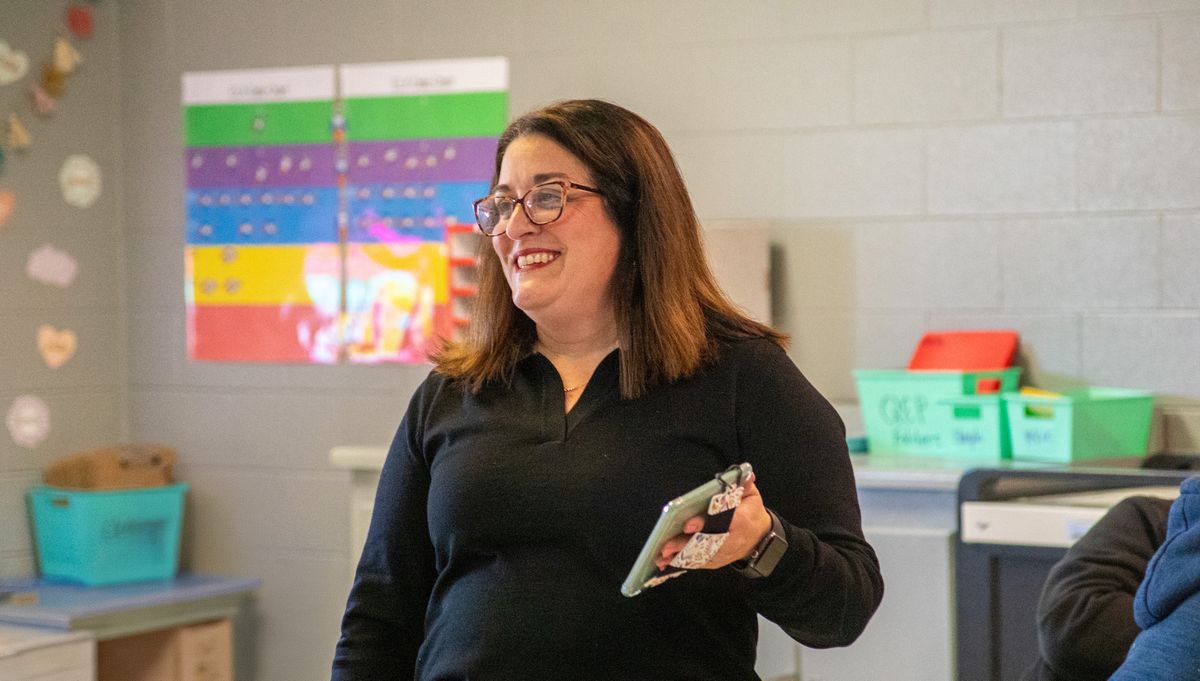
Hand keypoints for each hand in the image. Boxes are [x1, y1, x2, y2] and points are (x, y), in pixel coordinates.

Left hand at [654, 475, 771, 570]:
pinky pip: (700, 563)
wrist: (758, 536)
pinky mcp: (718, 561)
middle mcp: (733, 540)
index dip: (705, 523)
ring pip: (701, 556)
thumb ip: (745, 485)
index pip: (723, 521)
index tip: (687, 524)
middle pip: (707, 542)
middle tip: (666, 545)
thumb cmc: (750, 511)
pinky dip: (684, 563)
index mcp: (742, 520)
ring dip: (680, 556)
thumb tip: (746, 475)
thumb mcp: (751, 495)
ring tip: (662, 556)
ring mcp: (725, 553)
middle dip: (685, 544)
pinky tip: (668, 562)